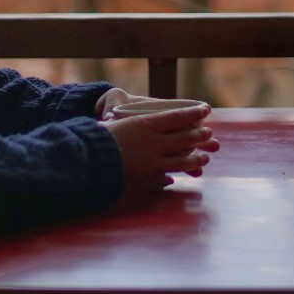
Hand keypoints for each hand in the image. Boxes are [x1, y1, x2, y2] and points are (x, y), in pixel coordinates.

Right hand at [102, 104, 217, 193]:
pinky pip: (165, 179)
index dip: (193, 114)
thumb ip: (130, 125)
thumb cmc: (95, 140)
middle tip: (208, 134)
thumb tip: (135, 125)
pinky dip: (170, 177)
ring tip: (204, 158)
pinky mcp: (148, 182)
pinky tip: (173, 178)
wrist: (85, 166)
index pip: (176, 117)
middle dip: (199, 136)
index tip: (205, 110)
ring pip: (182, 161)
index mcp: (144, 125)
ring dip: (195, 159)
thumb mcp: (113, 123)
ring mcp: (153, 164)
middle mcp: (153, 144)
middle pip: (184, 138)